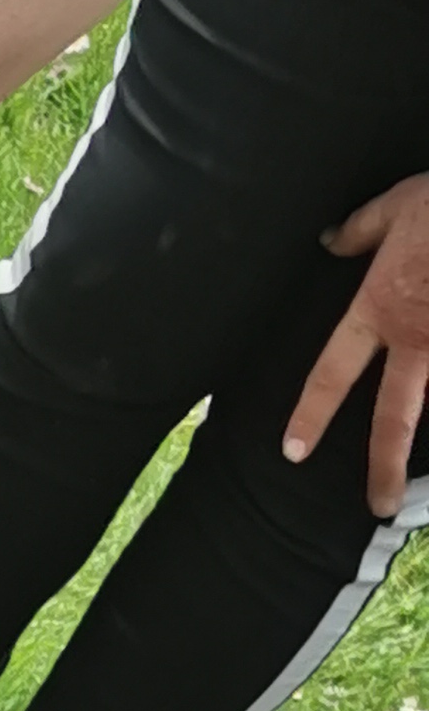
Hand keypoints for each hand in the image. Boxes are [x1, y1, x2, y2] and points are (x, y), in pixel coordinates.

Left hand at [287, 174, 428, 518]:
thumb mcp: (397, 204)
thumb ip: (361, 230)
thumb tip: (330, 241)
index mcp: (380, 310)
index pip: (334, 372)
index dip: (311, 414)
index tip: (294, 450)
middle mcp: (418, 337)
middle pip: (394, 417)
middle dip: (386, 466)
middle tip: (381, 506)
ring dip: (427, 439)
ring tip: (417, 479)